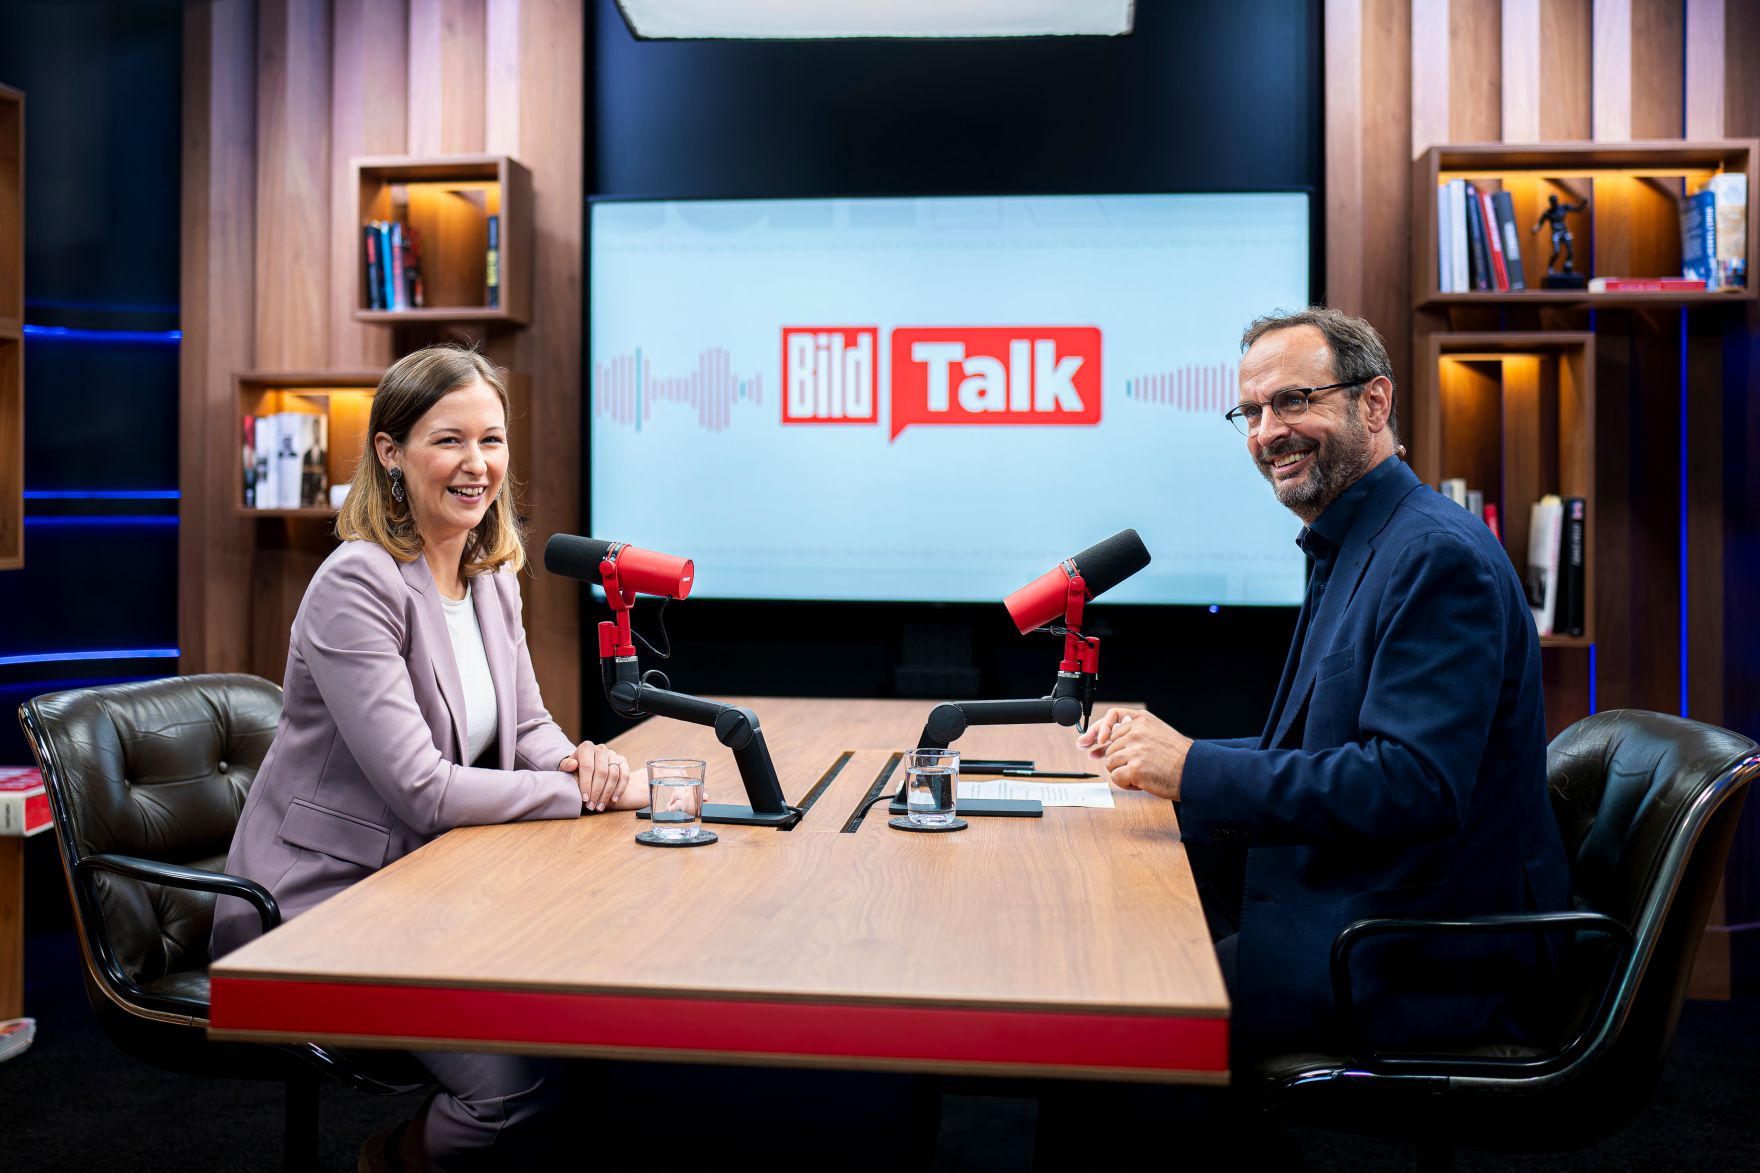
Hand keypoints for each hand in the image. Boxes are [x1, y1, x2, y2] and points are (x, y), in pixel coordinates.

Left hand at [560, 741, 629, 811]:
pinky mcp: (622, 761)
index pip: (587, 767)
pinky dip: (620, 789)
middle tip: (592, 806)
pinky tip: (614, 800)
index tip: (585, 799)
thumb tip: (573, 765)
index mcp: (586, 748)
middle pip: (602, 772)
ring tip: (600, 806)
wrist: (588, 766)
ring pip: (614, 774)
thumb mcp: (566, 767)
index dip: (586, 784)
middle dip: (597, 792)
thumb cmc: (574, 769)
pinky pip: (625, 775)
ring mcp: (613, 754)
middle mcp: (601, 749)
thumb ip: (566, 766)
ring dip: (608, 793)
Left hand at [1077, 707, 1191, 801]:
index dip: (1096, 732)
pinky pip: (1116, 778)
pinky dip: (1126, 784)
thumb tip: (1097, 743)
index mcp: (1141, 720)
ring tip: (1144, 773)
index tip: (1086, 742)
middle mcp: (1136, 731)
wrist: (1195, 771)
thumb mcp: (1155, 733)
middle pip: (1109, 748)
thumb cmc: (1176, 756)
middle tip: (1138, 767)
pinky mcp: (1135, 768)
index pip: (1110, 719)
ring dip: (1123, 773)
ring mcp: (1135, 750)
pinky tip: (1142, 782)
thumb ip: (1130, 733)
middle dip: (1119, 761)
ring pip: (1110, 764)